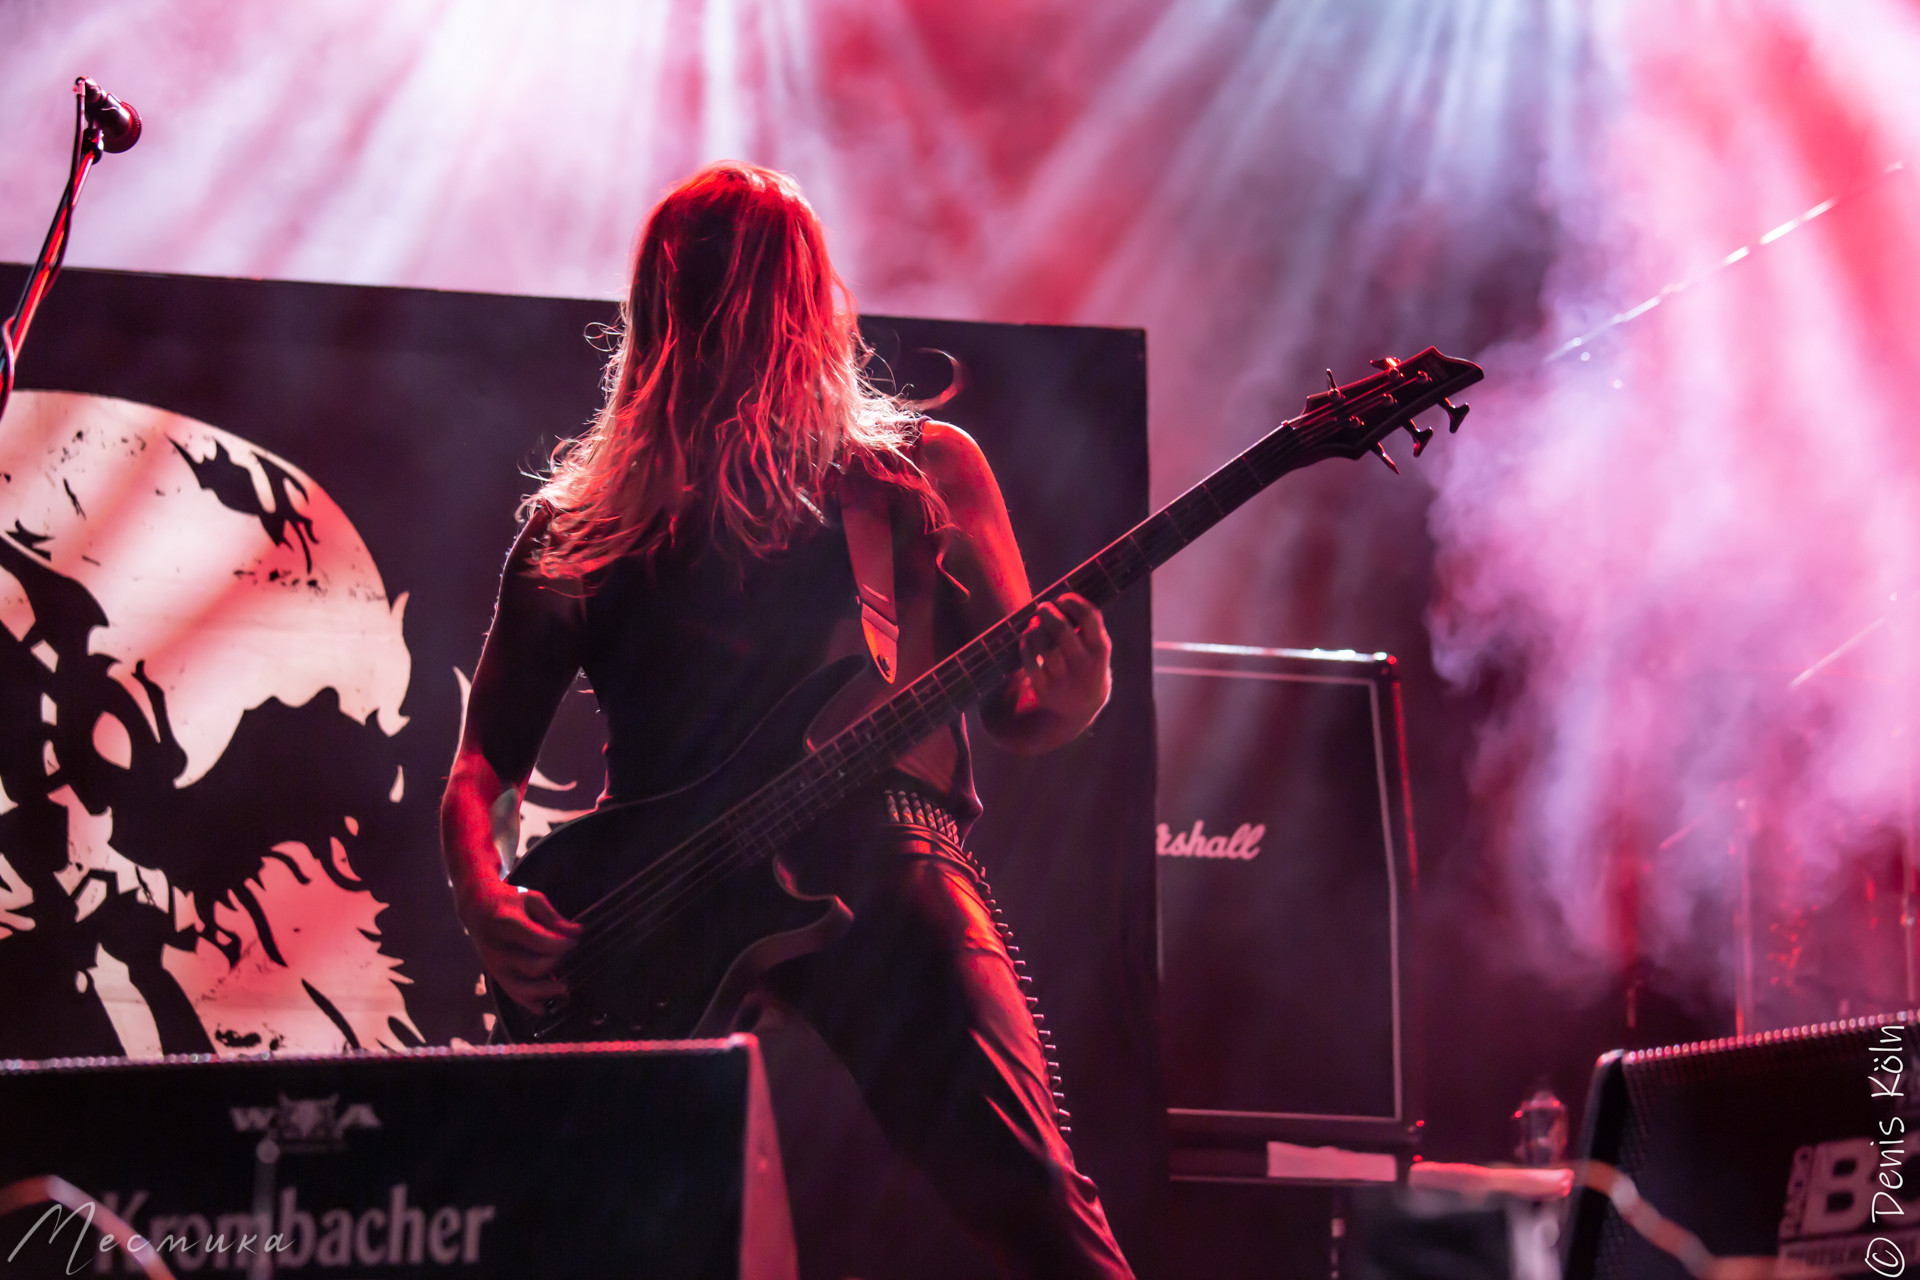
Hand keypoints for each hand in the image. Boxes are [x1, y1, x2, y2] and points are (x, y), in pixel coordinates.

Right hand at [456, 878, 582, 1012]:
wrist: (476, 908)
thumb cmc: (509, 901)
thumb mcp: (532, 899)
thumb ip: (554, 917)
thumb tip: (577, 932)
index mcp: (506, 923)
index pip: (538, 940)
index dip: (561, 944)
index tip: (574, 940)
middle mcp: (497, 948)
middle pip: (532, 966)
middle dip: (556, 962)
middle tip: (568, 954)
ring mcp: (493, 964)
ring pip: (520, 987)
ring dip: (544, 991)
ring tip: (564, 989)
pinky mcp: (494, 974)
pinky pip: (511, 993)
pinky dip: (528, 1003)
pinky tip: (544, 1008)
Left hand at [1018, 593, 1111, 738]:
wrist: (1080, 709)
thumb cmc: (1086, 665)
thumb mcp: (1096, 648)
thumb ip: (1086, 626)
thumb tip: (1060, 597)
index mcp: (1100, 650)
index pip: (1089, 617)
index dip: (1072, 602)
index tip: (1063, 599)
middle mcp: (1084, 665)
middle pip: (1062, 630)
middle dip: (1048, 613)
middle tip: (1043, 608)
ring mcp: (1064, 680)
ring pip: (1044, 646)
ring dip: (1035, 629)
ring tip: (1035, 625)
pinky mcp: (1045, 690)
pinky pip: (1030, 662)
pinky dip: (1026, 645)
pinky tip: (1028, 639)